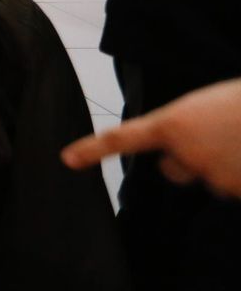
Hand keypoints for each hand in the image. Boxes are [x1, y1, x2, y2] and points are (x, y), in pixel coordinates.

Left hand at [61, 77, 240, 197]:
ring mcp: (213, 175)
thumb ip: (184, 128)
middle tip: (215, 138)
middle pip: (172, 169)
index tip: (67, 159)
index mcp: (173, 123)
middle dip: (186, 160)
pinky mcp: (238, 190)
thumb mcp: (204, 106)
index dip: (93, 149)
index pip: (123, 138)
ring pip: (209, 179)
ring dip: (223, 166)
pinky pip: (234, 187)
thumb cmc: (240, 100)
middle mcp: (186, 152)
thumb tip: (180, 151)